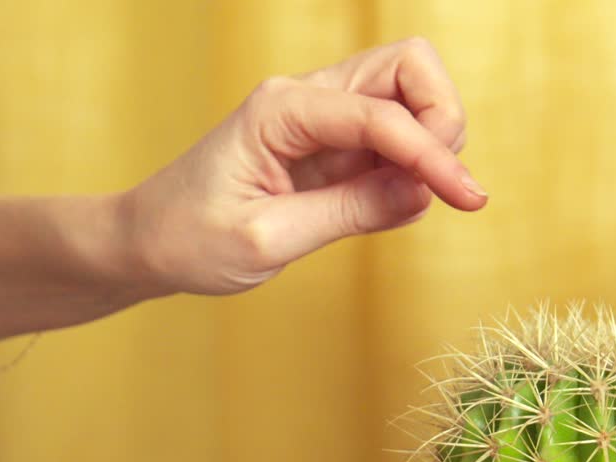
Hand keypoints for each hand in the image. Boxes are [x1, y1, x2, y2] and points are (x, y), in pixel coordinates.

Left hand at [118, 37, 485, 296]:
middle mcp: (307, 98)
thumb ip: (349, 212)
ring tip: (416, 196)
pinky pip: (396, 132)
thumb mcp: (267, 239)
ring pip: (410, 89)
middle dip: (443, 118)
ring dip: (434, 135)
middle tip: (440, 184)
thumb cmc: (189, 238)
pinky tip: (400, 199)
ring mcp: (324, 118)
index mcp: (281, 110)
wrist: (147, 242)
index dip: (432, 154)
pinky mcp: (335, 145)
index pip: (381, 115)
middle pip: (409, 65)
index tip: (468, 200)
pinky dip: (417, 159)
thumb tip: (422, 194)